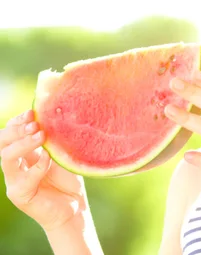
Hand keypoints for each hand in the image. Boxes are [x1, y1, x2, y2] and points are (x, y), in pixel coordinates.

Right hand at [0, 109, 87, 231]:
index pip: (10, 132)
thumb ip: (54, 139)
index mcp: (23, 152)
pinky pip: (24, 178)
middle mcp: (15, 165)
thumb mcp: (62, 153)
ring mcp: (14, 180)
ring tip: (40, 136)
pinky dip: (37, 166)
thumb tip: (53, 115)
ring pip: (6, 158)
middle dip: (16, 130)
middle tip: (35, 124)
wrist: (74, 206)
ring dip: (23, 144)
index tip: (32, 112)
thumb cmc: (68, 178)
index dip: (17, 121)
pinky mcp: (20, 194)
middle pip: (1, 142)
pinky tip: (49, 158)